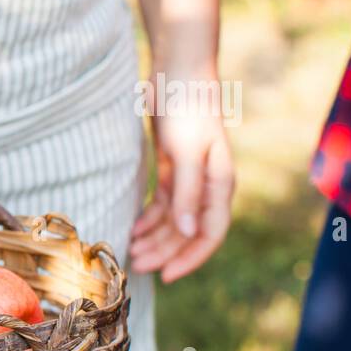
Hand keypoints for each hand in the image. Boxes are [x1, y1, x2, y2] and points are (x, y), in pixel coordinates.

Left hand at [130, 69, 234, 281]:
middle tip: (136, 266)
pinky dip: (150, 218)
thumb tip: (190, 232)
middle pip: (188, 232)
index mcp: (219, 185)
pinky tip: (134, 228)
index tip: (166, 277)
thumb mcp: (186, 153)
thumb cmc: (186, 110)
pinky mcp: (173, 168)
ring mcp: (190, 178)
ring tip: (131, 251)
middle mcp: (207, 186)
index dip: (190, 258)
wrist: (177, 74)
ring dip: (154, 238)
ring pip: (174, 220)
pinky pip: (165, 204)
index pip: (209, 234)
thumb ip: (188, 193)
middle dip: (164, 252)